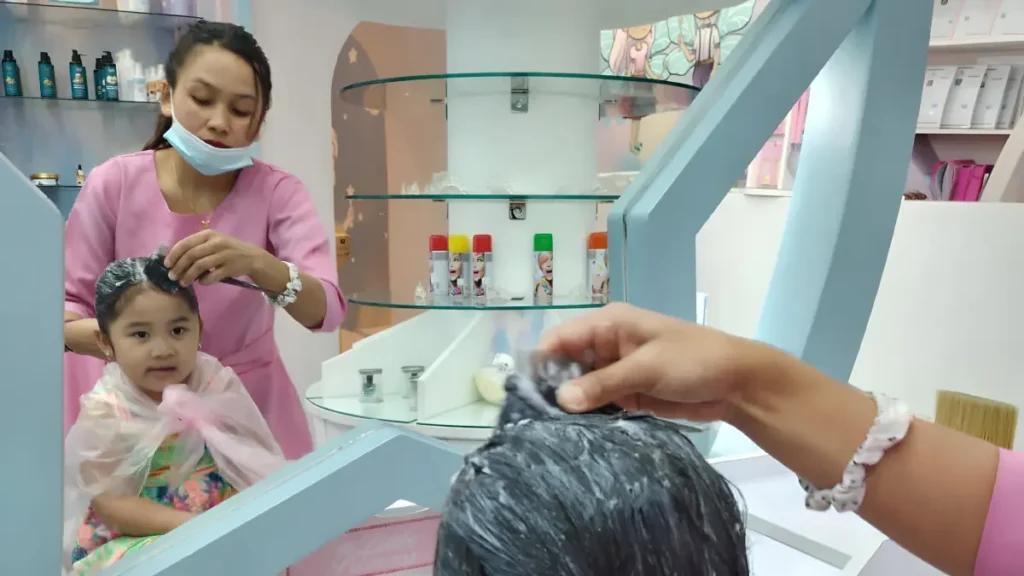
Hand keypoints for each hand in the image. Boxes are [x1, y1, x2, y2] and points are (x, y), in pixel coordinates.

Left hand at [164, 230, 270, 286]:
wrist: (252, 257)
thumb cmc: (227, 250)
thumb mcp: (213, 242)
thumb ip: (196, 247)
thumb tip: (174, 259)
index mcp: (209, 234)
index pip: (186, 243)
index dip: (174, 255)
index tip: (166, 265)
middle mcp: (216, 243)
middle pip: (191, 255)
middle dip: (179, 267)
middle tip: (172, 276)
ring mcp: (224, 255)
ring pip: (199, 266)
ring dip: (188, 276)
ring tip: (183, 283)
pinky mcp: (230, 268)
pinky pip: (212, 276)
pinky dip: (204, 281)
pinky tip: (201, 282)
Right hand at [538, 302, 775, 421]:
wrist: (738, 383)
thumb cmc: (693, 361)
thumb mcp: (646, 368)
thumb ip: (603, 383)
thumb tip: (560, 399)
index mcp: (609, 324)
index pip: (561, 338)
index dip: (541, 361)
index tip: (526, 392)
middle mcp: (606, 345)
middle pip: (565, 364)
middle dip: (551, 387)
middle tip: (534, 418)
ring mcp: (616, 371)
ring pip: (579, 386)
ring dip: (569, 404)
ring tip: (548, 430)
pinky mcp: (627, 394)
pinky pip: (598, 403)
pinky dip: (587, 415)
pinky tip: (573, 433)